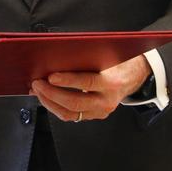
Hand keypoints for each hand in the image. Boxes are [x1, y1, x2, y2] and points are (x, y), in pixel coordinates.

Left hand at [30, 54, 150, 122]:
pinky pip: (72, 116)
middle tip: (37, 83)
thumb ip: (86, 58)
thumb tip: (57, 55)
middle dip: (51, 94)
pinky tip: (46, 97)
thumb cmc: (117, 63)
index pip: (87, 82)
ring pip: (70, 113)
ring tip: (37, 90)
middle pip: (75, 103)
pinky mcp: (94, 115)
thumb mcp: (106, 56)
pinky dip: (55, 107)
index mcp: (111, 82)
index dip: (67, 80)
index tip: (51, 76)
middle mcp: (106, 100)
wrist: (134, 77)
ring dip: (50, 102)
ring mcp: (100, 111)